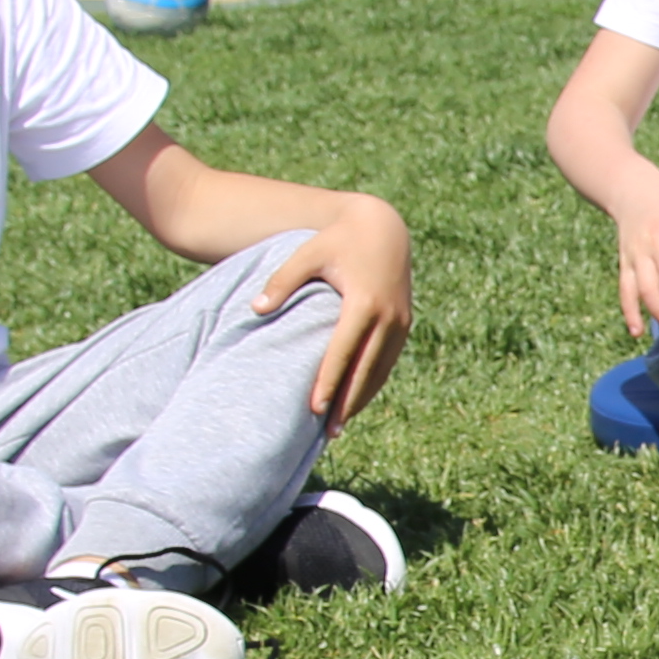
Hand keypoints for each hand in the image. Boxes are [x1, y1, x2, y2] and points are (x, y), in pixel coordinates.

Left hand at [251, 195, 415, 425]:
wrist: (384, 226)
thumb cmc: (338, 239)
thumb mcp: (307, 253)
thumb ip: (282, 281)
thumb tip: (256, 309)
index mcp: (363, 302)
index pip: (343, 352)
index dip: (328, 382)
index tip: (314, 408)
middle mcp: (387, 317)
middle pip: (364, 370)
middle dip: (346, 402)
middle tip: (328, 431)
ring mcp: (399, 322)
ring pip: (379, 371)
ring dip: (361, 399)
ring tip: (339, 425)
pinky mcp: (403, 324)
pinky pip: (387, 362)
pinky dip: (372, 383)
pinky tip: (355, 401)